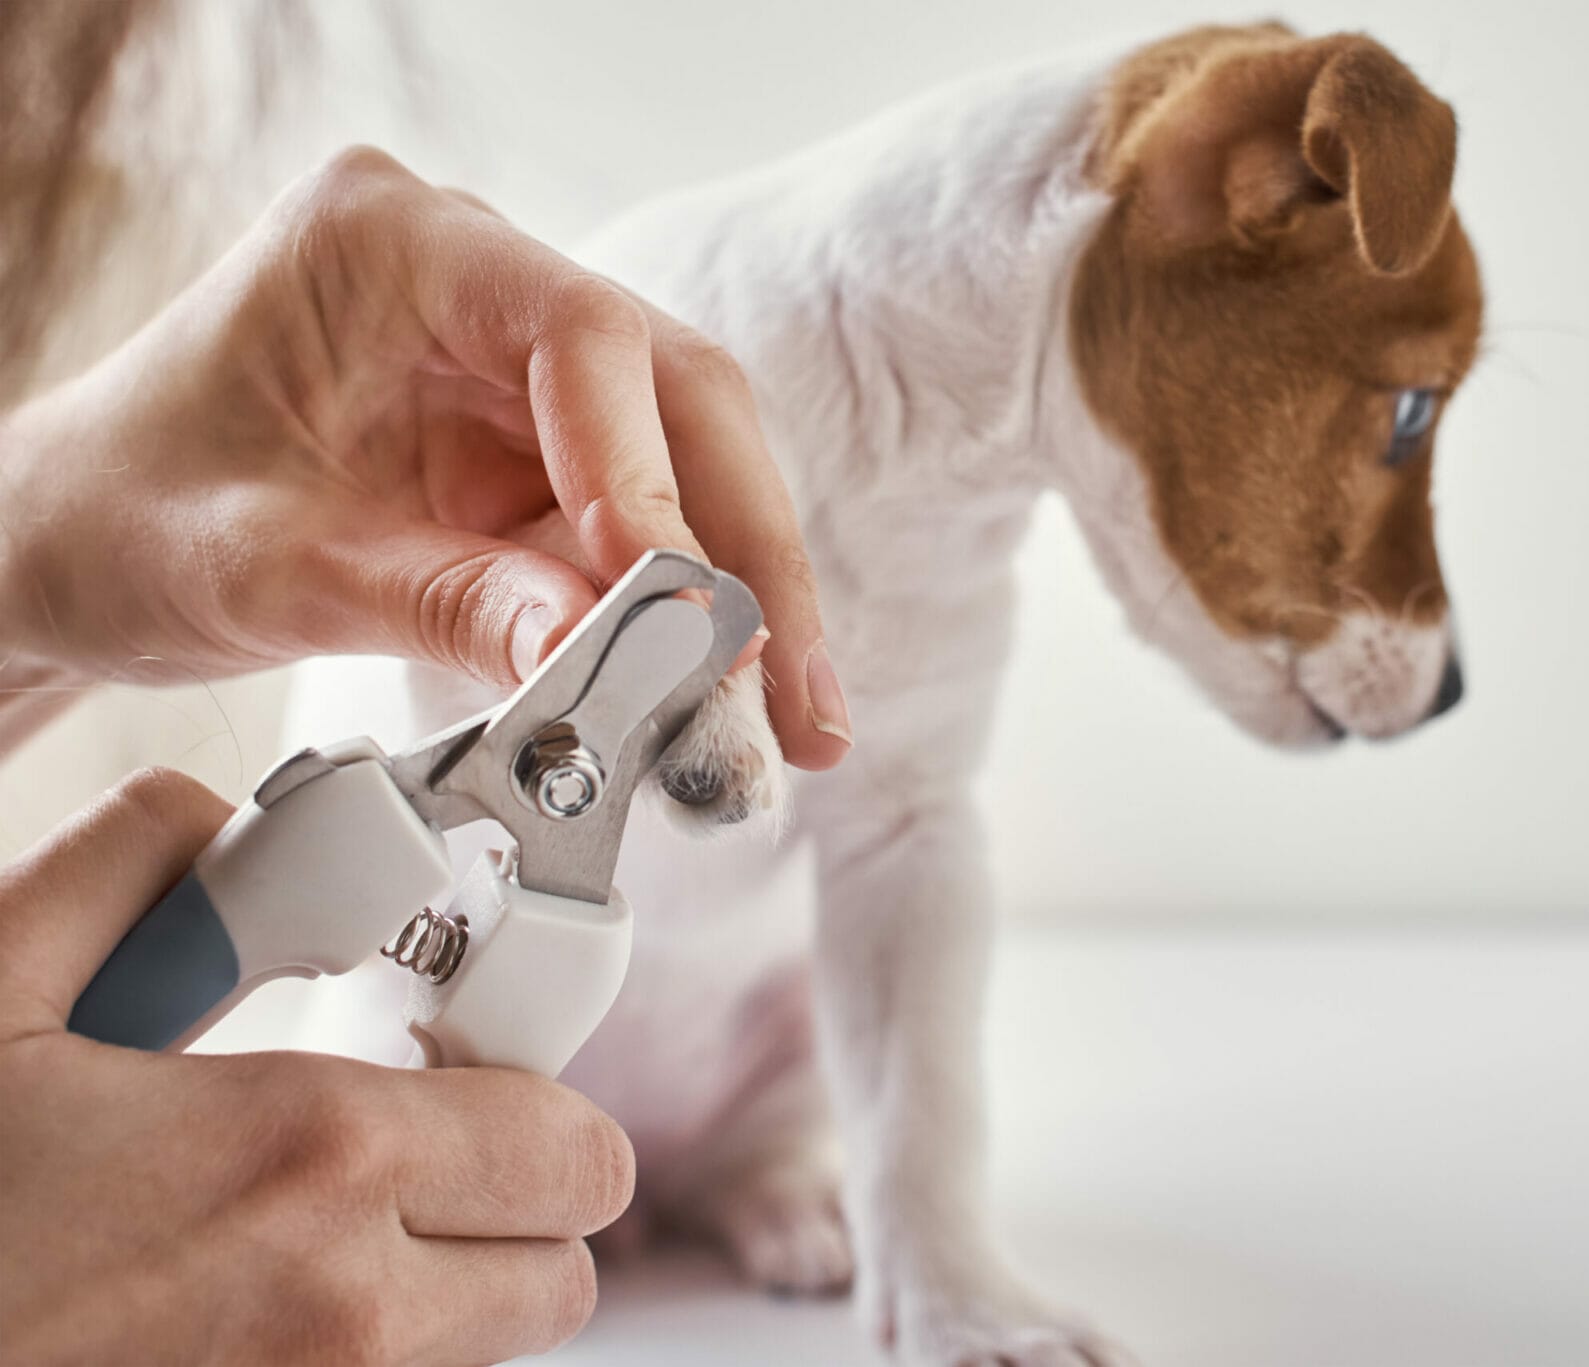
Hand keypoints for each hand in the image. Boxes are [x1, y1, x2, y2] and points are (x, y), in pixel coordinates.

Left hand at [0, 146, 849, 768]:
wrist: (64, 547)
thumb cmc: (120, 518)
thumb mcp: (266, 569)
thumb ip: (442, 603)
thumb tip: (603, 662)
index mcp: (393, 247)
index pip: (584, 338)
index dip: (650, 477)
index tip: (679, 614)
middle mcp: (478, 284)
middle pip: (678, 395)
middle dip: (748, 553)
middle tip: (798, 695)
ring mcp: (515, 367)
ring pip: (689, 461)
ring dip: (738, 597)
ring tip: (785, 723)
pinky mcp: (532, 446)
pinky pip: (641, 521)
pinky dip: (681, 618)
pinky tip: (717, 697)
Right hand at [0, 769, 635, 1362]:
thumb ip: (117, 868)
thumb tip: (208, 821)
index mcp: (309, 1162)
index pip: (575, 1147)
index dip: (532, 1092)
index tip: (455, 1061)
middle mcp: (344, 1314)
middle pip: (563, 1267)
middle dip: (516, 1194)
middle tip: (406, 1137)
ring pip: (483, 1346)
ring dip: (443, 1274)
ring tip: (304, 1212)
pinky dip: (361, 1342)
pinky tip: (238, 1285)